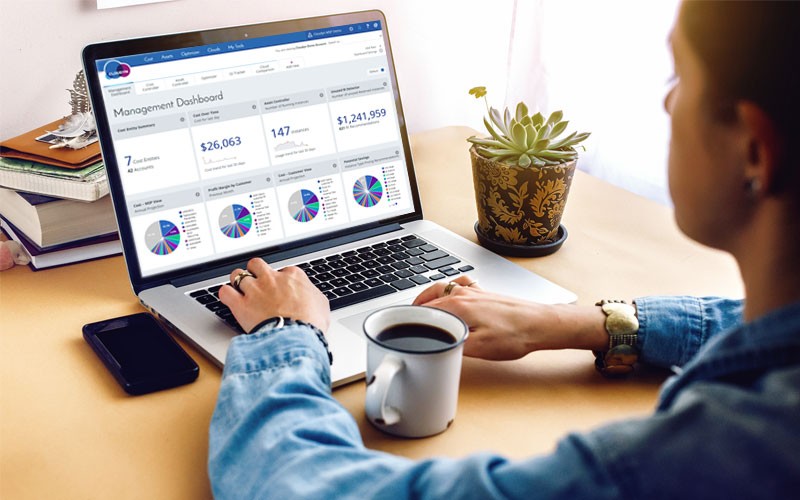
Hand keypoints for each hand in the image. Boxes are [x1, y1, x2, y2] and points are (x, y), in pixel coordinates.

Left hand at [218, 258, 329, 333]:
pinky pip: (225, 292)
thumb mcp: (321, 306)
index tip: (279, 287)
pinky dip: (225, 294)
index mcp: (292, 276)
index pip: (282, 270)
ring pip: (238, 275)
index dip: (279, 279)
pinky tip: (228, 298)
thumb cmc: (310, 323)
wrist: (295, 336)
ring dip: (237, 281)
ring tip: (239, 288)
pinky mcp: (240, 305)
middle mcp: (271, 279)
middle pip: (256, 264)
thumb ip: (313, 296)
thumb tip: (313, 298)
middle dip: (254, 271)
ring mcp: (254, 290)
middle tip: (256, 280)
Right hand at [413, 276, 608, 359]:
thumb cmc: (516, 335)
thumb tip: (435, 347)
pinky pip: (459, 285)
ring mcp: (475, 291)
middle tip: (404, 319)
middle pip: (430, 297)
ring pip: (442, 288)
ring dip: (428, 295)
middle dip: (414, 307)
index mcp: (458, 307)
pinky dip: (449, 288)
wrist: (541, 324)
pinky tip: (450, 293)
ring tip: (420, 306)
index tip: (398, 327)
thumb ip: (454, 346)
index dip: (409, 319)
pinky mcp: (485, 293)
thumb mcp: (481, 349)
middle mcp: (464, 294)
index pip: (424, 310)